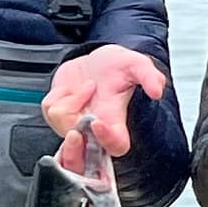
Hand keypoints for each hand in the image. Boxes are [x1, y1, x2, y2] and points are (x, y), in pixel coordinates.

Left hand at [43, 44, 169, 157]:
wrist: (94, 60)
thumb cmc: (117, 67)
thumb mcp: (137, 65)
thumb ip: (149, 76)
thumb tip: (157, 91)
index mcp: (116, 124)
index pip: (115, 146)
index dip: (106, 139)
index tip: (98, 122)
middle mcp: (94, 130)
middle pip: (80, 146)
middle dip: (75, 129)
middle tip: (84, 108)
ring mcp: (74, 125)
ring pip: (61, 120)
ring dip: (73, 97)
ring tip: (88, 88)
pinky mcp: (56, 117)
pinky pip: (50, 108)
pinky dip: (60, 93)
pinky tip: (73, 90)